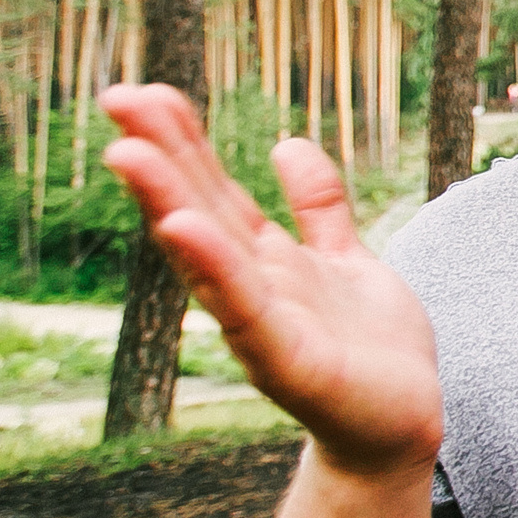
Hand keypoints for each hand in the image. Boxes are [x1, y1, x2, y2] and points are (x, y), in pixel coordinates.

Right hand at [99, 85, 441, 479]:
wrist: (401, 426)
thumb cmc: (370, 349)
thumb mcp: (346, 261)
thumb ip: (318, 208)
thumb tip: (285, 143)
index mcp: (265, 262)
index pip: (214, 191)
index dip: (182, 142)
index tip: (143, 91)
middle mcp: (251, 289)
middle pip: (198, 210)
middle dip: (160, 156)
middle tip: (115, 97)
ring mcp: (262, 325)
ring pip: (207, 254)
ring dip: (167, 203)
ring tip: (127, 153)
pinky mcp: (286, 362)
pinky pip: (245, 308)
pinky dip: (214, 269)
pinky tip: (185, 229)